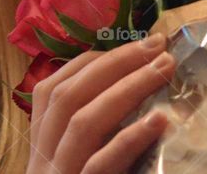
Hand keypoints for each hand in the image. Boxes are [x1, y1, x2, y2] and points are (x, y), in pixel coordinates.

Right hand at [26, 32, 175, 172]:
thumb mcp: (81, 158)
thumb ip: (98, 127)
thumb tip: (134, 82)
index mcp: (41, 145)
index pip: (52, 90)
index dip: (91, 62)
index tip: (132, 46)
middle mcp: (42, 159)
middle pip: (68, 97)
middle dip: (115, 63)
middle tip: (157, 45)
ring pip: (84, 123)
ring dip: (128, 88)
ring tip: (165, 68)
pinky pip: (101, 164)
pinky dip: (129, 138)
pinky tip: (158, 120)